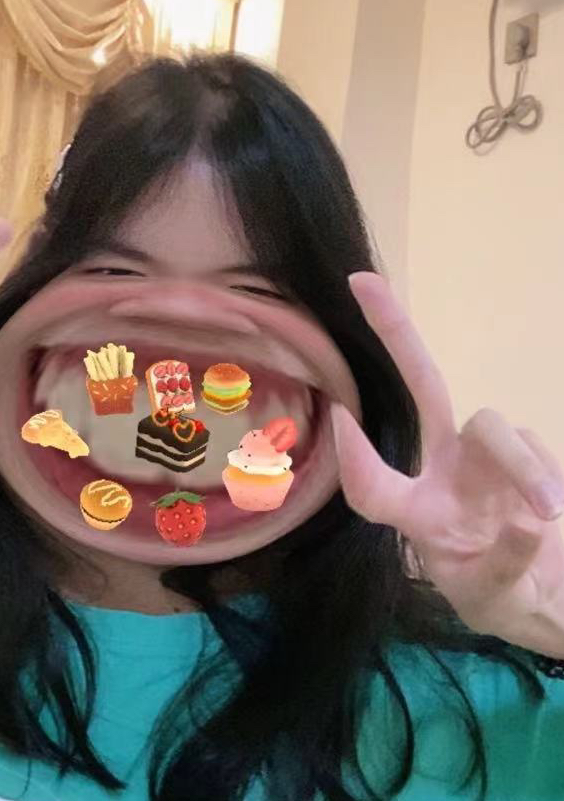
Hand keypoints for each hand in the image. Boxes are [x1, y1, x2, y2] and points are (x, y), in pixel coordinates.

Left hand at [331, 273, 563, 658]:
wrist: (554, 598)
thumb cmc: (503, 598)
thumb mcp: (491, 598)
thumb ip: (502, 568)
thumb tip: (525, 525)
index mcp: (416, 512)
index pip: (373, 486)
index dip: (356, 459)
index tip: (339, 417)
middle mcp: (443, 472)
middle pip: (421, 390)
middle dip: (395, 335)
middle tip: (360, 283)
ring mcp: (486, 459)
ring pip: (495, 425)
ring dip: (521, 465)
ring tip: (547, 512)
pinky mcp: (529, 456)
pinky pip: (534, 446)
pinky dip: (543, 477)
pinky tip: (551, 514)